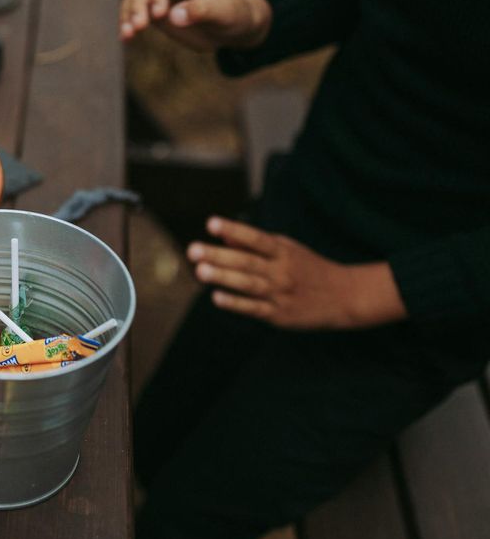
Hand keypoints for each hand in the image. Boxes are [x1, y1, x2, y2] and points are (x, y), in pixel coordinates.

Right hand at [119, 0, 271, 50]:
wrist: (232, 28)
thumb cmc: (234, 16)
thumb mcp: (226, 14)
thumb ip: (203, 12)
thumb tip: (174, 16)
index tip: (158, 15)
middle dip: (138, 3)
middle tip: (139, 27)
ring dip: (128, 14)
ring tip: (128, 35)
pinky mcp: (154, 9)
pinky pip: (134, 11)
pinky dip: (127, 23)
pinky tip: (125, 38)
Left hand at [187, 217, 407, 329]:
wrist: (344, 297)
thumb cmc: (307, 268)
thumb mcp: (287, 250)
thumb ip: (254, 245)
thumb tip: (224, 236)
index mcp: (283, 251)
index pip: (256, 238)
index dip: (234, 230)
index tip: (211, 223)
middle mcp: (282, 271)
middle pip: (247, 261)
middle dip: (219, 256)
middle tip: (193, 249)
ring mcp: (280, 293)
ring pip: (249, 284)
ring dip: (224, 278)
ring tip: (200, 271)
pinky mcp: (279, 315)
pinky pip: (254, 308)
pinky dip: (236, 303)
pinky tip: (217, 297)